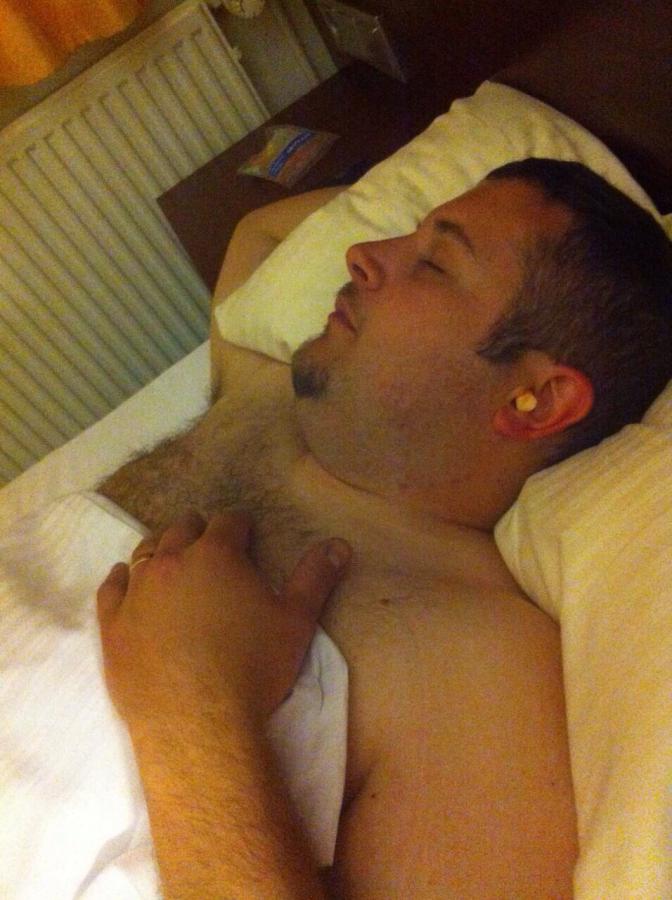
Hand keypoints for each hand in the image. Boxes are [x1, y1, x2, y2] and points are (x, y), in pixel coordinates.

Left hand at [97, 511, 349, 731]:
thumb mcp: (296, 622)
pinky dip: (123, 578)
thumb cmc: (254, 669)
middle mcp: (172, 561)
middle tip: (211, 545)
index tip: (246, 531)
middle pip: (183, 529)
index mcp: (217, 555)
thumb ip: (316, 578)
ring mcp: (137, 591)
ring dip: (163, 549)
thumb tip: (340, 544)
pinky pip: (112, 586)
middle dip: (200, 532)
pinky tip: (127, 580)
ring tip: (173, 559)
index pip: (229, 521)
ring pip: (146, 552)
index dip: (241, 524)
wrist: (198, 724)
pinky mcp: (113, 623)